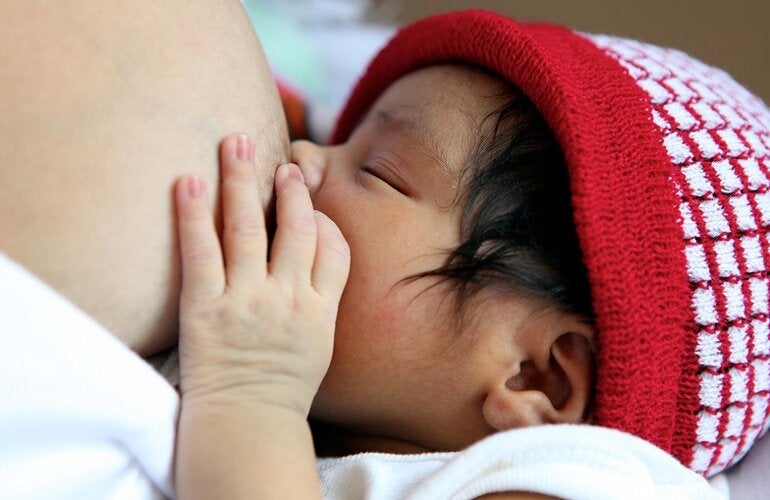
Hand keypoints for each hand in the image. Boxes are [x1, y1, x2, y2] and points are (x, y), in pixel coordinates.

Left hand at [174, 133, 349, 416]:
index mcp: (320, 308)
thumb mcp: (319, 343)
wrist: (246, 422)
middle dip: (289, 186)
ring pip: (249, 226)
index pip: (334, 247)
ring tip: (235, 142)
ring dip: (242, 179)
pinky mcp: (206, 308)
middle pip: (295, 226)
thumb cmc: (282, 385)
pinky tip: (188, 180)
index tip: (308, 199)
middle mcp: (288, 298)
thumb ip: (321, 298)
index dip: (322, 216)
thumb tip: (315, 257)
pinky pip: (201, 251)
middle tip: (281, 160)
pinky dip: (195, 213)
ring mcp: (247, 300)